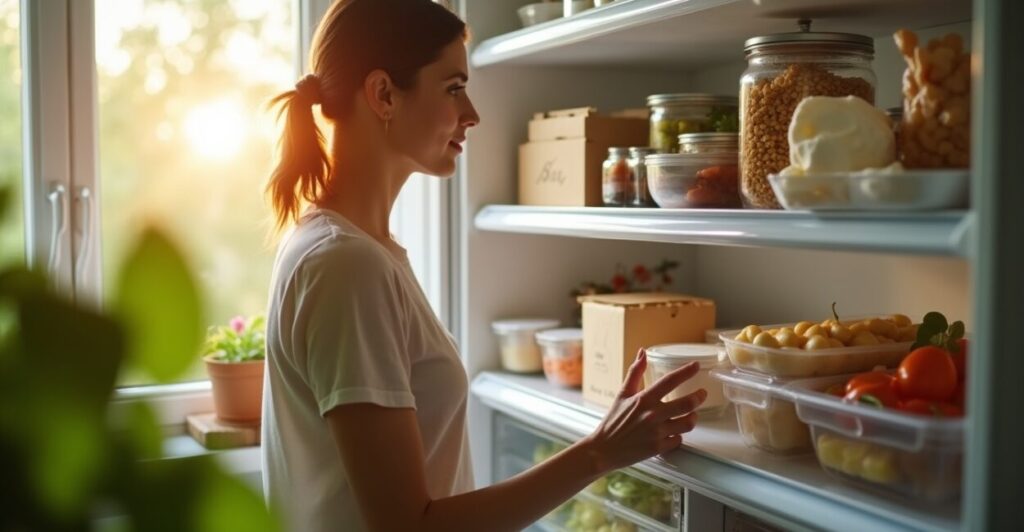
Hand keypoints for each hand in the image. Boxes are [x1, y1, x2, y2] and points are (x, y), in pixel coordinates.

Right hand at [580, 348, 705, 473]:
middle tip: (702, 394)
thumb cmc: (613, 421)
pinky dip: (678, 435)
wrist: (604, 449)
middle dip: (699, 397)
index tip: (696, 365)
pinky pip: (678, 440)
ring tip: (691, 414)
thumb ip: (635, 372)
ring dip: (692, 418)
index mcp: (643, 399)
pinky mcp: (658, 448)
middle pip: (687, 404)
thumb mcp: (622, 394)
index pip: (669, 381)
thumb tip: (643, 353)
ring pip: (687, 423)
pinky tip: (674, 432)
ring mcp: (656, 432)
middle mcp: (652, 414)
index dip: (686, 372)